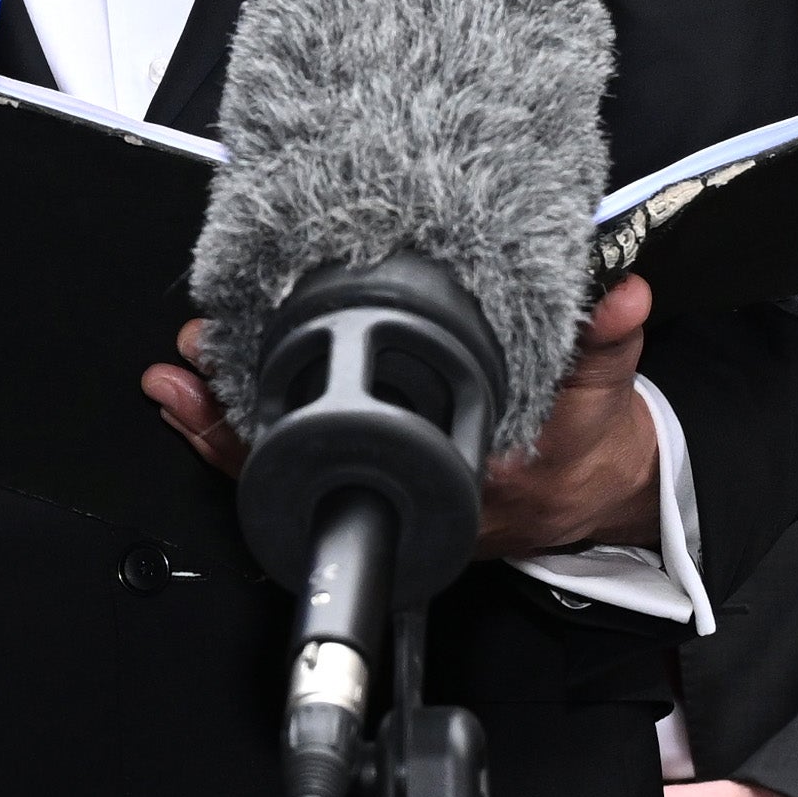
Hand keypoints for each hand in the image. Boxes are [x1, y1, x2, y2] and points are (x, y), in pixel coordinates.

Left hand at [145, 276, 666, 559]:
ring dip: (224, 430)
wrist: (593, 499)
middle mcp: (416, 493)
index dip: (305, 400)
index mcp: (467, 467)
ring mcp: (387, 500)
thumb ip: (607, 338)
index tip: (259, 354)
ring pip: (290, 475)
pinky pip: (295, 476)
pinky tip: (199, 412)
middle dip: (238, 412)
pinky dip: (242, 444)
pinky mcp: (373, 490)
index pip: (369, 435)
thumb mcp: (605, 390)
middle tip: (189, 363)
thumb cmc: (584, 442)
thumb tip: (623, 297)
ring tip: (174, 385)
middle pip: (308, 460)